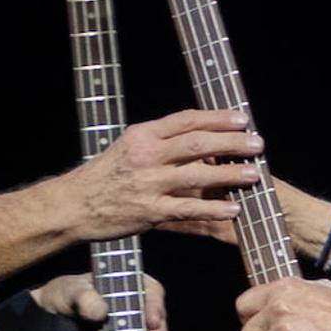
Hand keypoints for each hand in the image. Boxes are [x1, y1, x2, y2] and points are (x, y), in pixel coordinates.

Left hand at [31, 266, 169, 330]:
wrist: (50, 318)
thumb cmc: (65, 296)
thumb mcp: (70, 291)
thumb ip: (84, 297)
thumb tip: (100, 312)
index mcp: (128, 284)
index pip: (150, 291)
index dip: (154, 305)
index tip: (152, 321)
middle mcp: (138, 305)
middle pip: (157, 317)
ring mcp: (136, 328)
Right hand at [76, 111, 260, 239]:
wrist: (73, 206)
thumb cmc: (103, 177)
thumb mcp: (127, 148)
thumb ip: (159, 142)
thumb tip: (196, 136)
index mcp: (142, 135)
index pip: (186, 120)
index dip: (217, 118)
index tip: (242, 118)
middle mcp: (147, 156)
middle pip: (197, 143)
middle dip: (232, 143)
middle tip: (257, 144)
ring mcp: (148, 184)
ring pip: (197, 175)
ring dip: (229, 174)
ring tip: (254, 175)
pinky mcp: (149, 211)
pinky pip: (188, 209)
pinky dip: (213, 209)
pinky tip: (234, 209)